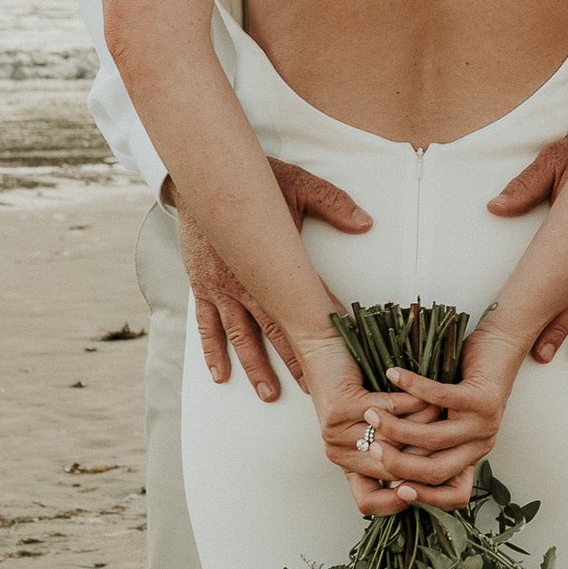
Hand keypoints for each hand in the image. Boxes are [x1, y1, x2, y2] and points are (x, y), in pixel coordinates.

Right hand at [174, 162, 372, 397]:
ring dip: (255, 366)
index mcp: (272, 261)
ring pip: (241, 336)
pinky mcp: (204, 287)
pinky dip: (213, 351)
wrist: (202, 176)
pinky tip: (220, 375)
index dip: (322, 327)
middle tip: (311, 389)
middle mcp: (246, 282)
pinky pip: (207, 326)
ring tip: (269, 393)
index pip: (304, 300)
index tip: (339, 353)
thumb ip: (332, 203)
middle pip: (275, 329)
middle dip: (294, 360)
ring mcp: (223, 288)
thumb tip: (365, 223)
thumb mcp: (297, 185)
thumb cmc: (253, 180)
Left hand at [291, 331, 481, 516]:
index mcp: (347, 464)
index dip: (402, 499)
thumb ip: (398, 450)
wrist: (325, 348)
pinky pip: (389, 410)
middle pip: (394, 468)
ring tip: (441, 410)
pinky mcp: (340, 409)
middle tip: (448, 434)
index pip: (369, 501)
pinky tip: (425, 394)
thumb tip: (437, 470)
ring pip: (395, 440)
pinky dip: (412, 402)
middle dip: (425, 450)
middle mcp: (338, 454)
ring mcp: (336, 433)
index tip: (433, 481)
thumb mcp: (378, 426)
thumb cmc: (355, 385)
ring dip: (424, 423)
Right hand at [345, 322, 530, 509]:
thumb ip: (426, 440)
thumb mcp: (447, 418)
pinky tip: (392, 376)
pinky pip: (440, 398)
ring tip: (372, 414)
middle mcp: (480, 445)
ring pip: (434, 438)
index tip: (394, 489)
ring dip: (397, 428)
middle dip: (398, 464)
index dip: (425, 498)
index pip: (455, 494)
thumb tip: (384, 459)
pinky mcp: (482, 398)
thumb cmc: (467, 381)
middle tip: (370, 448)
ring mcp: (484, 424)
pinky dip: (412, 387)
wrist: (501, 347)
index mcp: (471, 456)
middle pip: (436, 471)